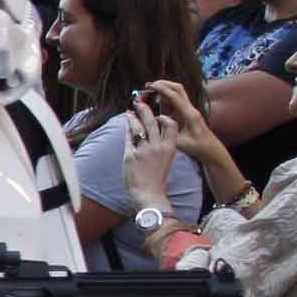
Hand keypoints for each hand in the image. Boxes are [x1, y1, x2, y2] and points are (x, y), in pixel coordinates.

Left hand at [120, 99, 182, 216]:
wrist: (149, 194)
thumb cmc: (157, 178)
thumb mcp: (166, 160)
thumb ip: (161, 146)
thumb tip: (153, 132)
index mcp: (170, 148)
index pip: (171, 125)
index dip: (164, 117)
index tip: (158, 115)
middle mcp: (157, 147)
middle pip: (152, 122)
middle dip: (144, 110)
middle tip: (138, 102)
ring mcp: (144, 150)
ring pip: (138, 127)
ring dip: (133, 117)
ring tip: (129, 112)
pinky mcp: (131, 156)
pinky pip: (128, 138)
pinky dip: (126, 130)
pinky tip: (125, 125)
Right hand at [144, 81, 243, 199]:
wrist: (210, 148)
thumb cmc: (197, 147)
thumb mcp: (180, 143)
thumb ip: (168, 132)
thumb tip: (155, 123)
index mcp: (190, 114)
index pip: (175, 97)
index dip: (162, 89)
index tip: (151, 85)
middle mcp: (191, 109)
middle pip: (178, 89)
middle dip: (164, 84)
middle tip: (149, 84)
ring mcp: (190, 110)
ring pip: (178, 93)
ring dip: (165, 89)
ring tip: (151, 89)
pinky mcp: (187, 113)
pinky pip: (176, 100)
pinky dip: (166, 97)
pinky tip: (157, 100)